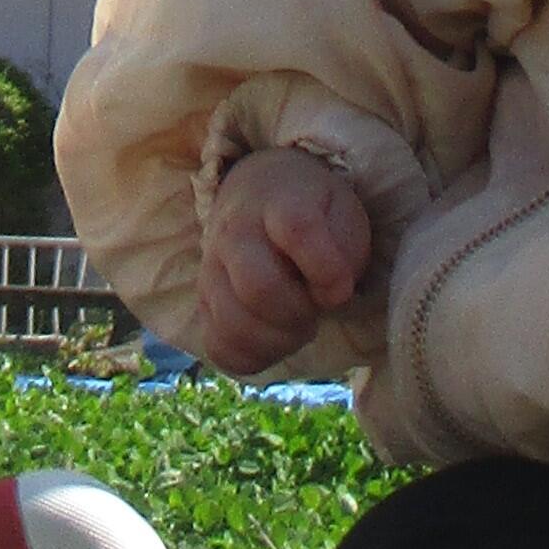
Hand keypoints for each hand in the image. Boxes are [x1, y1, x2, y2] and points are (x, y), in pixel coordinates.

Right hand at [199, 146, 372, 374]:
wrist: (257, 191)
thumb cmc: (311, 210)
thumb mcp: (342, 211)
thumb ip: (346, 250)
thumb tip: (329, 296)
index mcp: (279, 203)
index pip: (297, 229)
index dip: (326, 268)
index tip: (342, 289)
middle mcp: (236, 232)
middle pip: (257, 286)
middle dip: (297, 313)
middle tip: (314, 311)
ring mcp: (211, 268)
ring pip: (231, 322)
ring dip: (276, 341)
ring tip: (296, 330)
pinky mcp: (202, 302)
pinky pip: (216, 346)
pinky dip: (250, 357)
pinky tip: (272, 344)